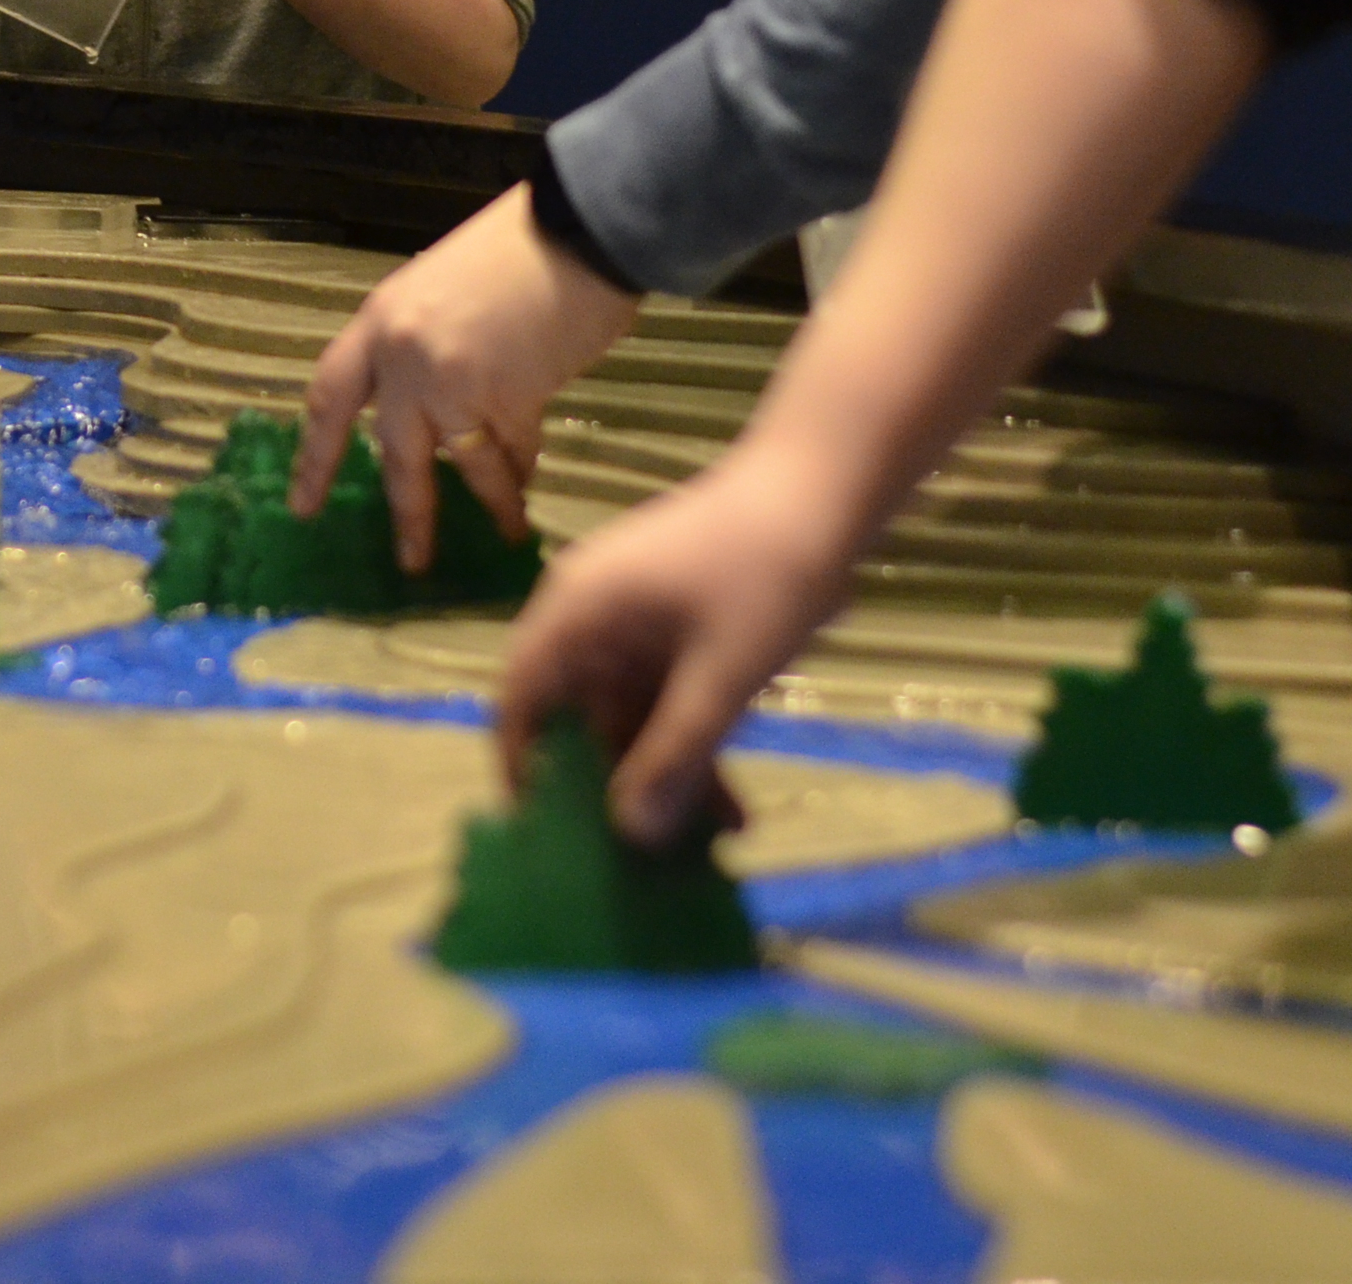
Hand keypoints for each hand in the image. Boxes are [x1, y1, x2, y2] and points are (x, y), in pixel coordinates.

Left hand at [294, 184, 641, 569]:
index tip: (302, 507)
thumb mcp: (440, 290)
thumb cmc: (515, 248)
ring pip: (464, 463)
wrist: (577, 228)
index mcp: (378, 322)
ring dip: (490, 502)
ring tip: (506, 531)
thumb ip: (421, 346)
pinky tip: (533, 485)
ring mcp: (454, 380)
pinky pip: (511, 449)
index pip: (329, 398)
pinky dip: (523, 469)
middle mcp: (404, 357)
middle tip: (411, 560)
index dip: (314, 458)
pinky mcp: (510, 396)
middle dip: (408, 513)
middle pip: (395, 454)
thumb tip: (430, 404)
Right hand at [497, 454, 859, 846]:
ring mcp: (638, 620)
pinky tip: (733, 807)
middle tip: (644, 865)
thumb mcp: (721, 676)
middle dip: (614, 790)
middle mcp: (593, 616)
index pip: (521, 700)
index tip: (549, 838)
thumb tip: (628, 833)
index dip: (526, 769)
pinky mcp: (679, 626)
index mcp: (578, 612)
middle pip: (582, 717)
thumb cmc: (764, 571)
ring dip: (666, 777)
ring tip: (709, 847)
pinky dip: (693, 744)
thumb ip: (673, 756)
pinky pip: (669, 697)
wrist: (830, 487)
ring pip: (633, 716)